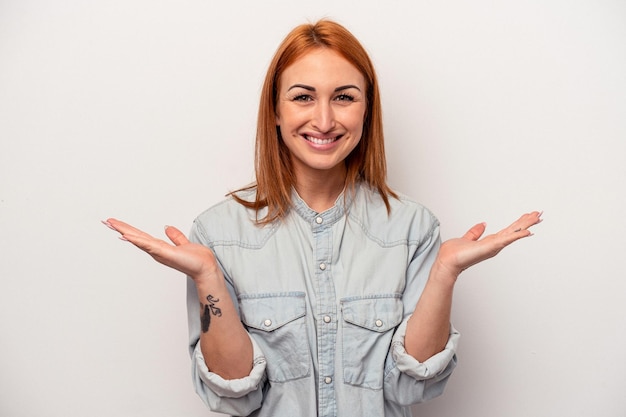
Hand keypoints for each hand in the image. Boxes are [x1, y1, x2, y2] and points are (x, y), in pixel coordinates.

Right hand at [102, 218, 219, 281]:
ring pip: (139, 239)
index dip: (128, 229)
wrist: (206, 268)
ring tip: (112, 224)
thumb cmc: (197, 259)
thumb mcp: (183, 243)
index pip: (141, 236)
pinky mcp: (165, 253)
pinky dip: (138, 240)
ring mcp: (160, 252)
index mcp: (160, 247)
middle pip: (135, 237)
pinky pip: (149, 245)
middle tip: (106, 221)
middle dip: (121, 229)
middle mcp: (157, 250)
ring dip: (125, 231)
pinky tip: (127, 235)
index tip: (116, 223)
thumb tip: (167, 228)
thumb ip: (175, 236)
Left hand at [435, 211, 542, 279]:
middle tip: (539, 213)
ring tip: (537, 217)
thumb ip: (475, 232)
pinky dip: (517, 235)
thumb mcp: (467, 238)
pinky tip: (527, 231)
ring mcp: (494, 246)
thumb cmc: (454, 254)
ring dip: (526, 225)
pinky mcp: (490, 247)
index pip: (508, 230)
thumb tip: (483, 224)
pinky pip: (507, 239)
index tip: (528, 215)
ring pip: (513, 233)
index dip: (519, 223)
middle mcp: (495, 244)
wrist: (447, 262)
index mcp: (490, 241)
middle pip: (514, 230)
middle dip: (527, 222)